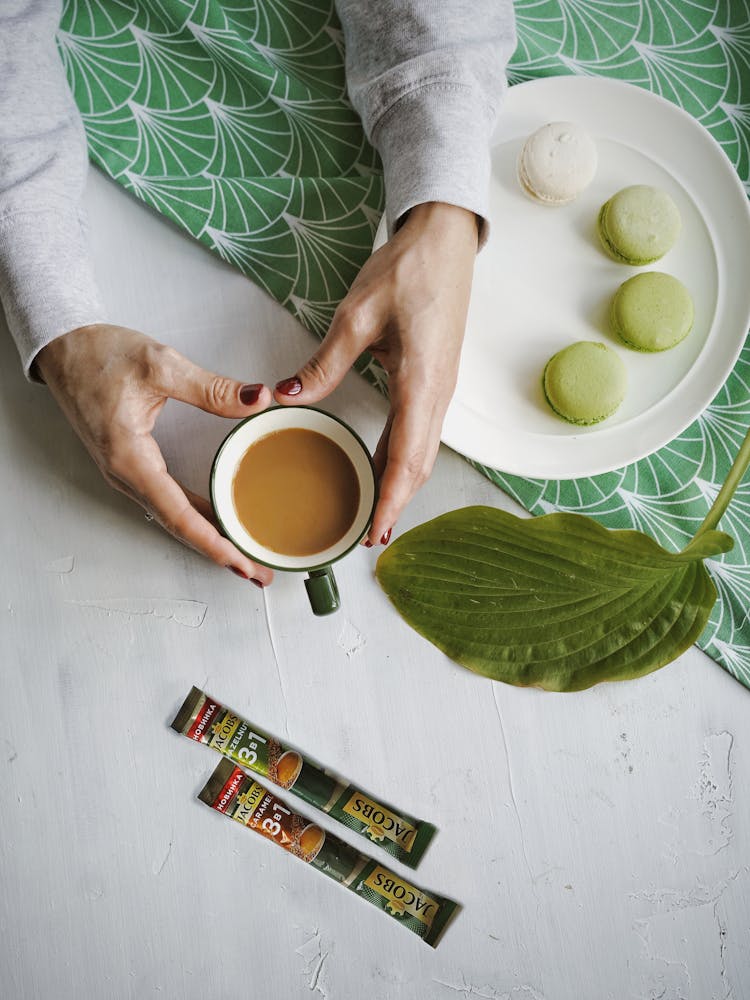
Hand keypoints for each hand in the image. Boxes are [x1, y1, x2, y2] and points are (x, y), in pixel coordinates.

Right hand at [37, 324, 274, 585]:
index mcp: (130, 457)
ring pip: (174, 517)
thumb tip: (257, 399)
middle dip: (220, 553)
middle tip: (258, 572)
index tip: (242, 563)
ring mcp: (128, 472)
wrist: (62, 346)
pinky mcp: (132, 465)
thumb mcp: (160, 365)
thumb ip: (212, 388)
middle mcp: (126, 474)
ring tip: (248, 555)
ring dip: (210, 538)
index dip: (214, 543)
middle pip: (179, 526)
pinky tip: (221, 520)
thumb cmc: (99, 353)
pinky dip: (196, 516)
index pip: (179, 514)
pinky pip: (168, 500)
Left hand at [273, 201, 477, 543]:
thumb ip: (326, 363)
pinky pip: (420, 431)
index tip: (373, 534)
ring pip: (421, 452)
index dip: (389, 501)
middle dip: (395, 505)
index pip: (406, 458)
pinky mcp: (435, 379)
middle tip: (368, 538)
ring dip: (399, 486)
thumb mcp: (358, 315)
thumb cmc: (408, 270)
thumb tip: (288, 396)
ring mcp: (440, 388)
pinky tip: (382, 467)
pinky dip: (402, 459)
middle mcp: (438, 394)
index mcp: (422, 383)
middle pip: (418, 465)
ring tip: (374, 515)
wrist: (446, 241)